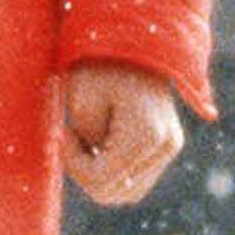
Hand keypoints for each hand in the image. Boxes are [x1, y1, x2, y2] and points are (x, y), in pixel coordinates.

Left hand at [61, 61, 183, 207]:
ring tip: (88, 139)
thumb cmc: (100, 64)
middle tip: (73, 136)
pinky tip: (102, 143)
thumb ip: (84, 146)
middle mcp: (165, 145)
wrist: (133, 41)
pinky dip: (113, 171)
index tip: (64, 131)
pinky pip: (135, 180)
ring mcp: (170, 147)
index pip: (101, 180)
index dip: (73, 163)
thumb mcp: (81, 101)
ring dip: (100, 174)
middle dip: (85, 172)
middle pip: (114, 193)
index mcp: (146, 134)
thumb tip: (93, 178)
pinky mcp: (167, 146)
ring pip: (126, 193)